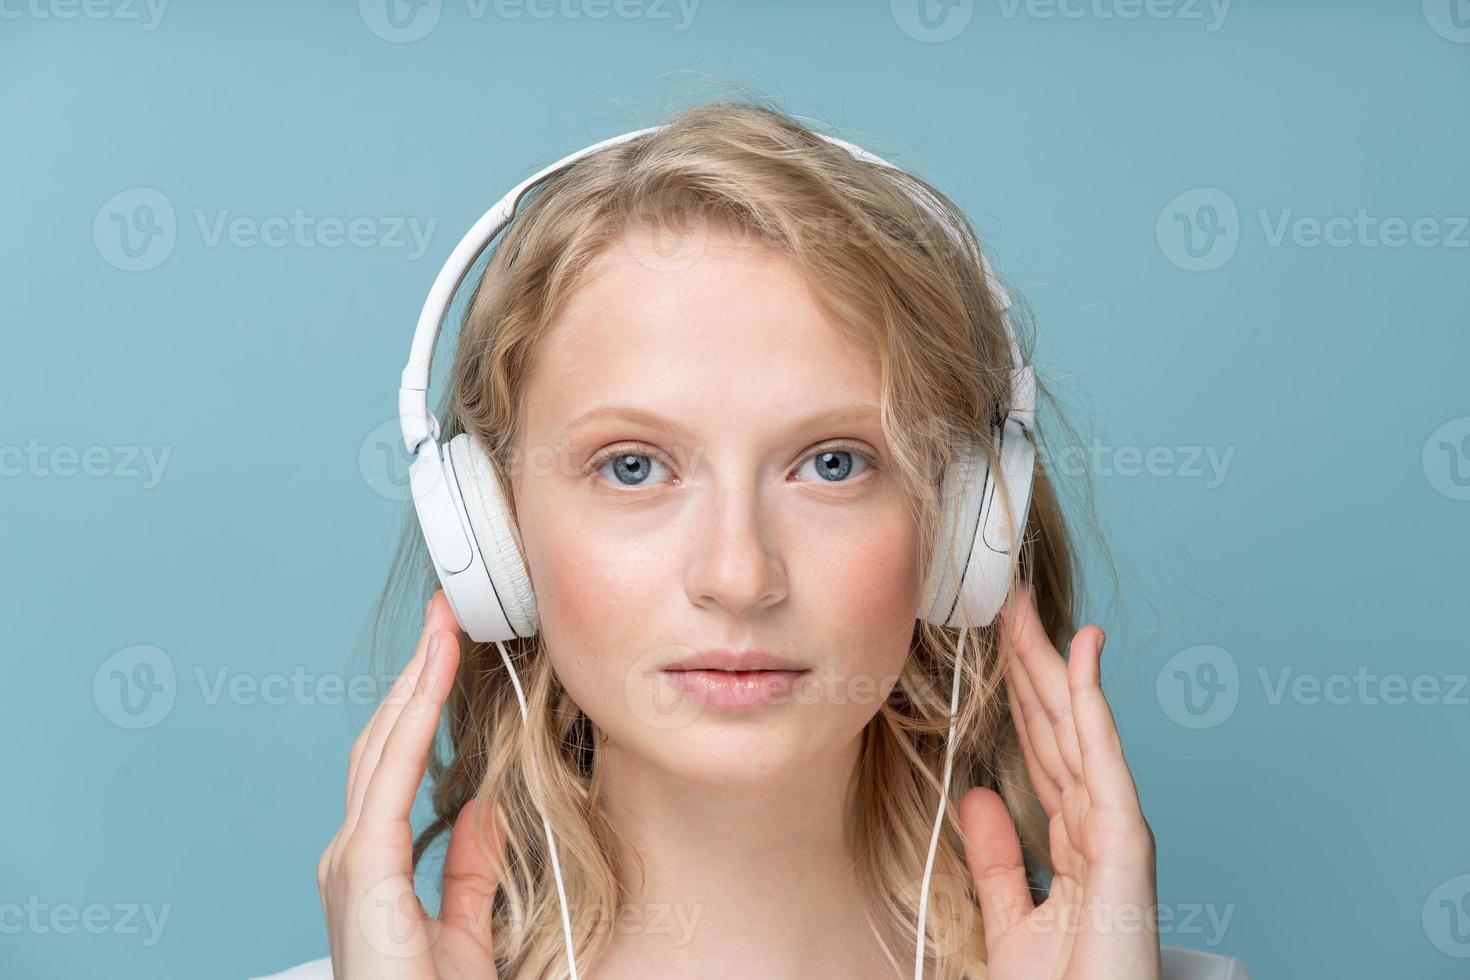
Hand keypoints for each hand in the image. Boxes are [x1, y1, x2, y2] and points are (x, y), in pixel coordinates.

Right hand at [317, 591, 506, 978]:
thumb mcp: (461, 933)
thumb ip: (467, 871)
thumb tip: (483, 812)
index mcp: (371, 864)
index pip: (394, 761)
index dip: (418, 701)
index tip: (446, 648)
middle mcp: (351, 854)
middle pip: (381, 741)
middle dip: (414, 674)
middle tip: (445, 615)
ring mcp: (350, 860)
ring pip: (381, 746)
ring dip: (414, 680)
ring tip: (443, 626)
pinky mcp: (362, 872)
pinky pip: (390, 778)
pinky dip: (412, 719)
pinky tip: (433, 677)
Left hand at [958, 583, 1161, 979]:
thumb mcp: (1011, 922)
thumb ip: (1000, 861)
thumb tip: (979, 797)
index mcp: (1075, 845)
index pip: (1043, 750)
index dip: (1021, 694)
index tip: (997, 643)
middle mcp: (1100, 828)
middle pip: (1058, 728)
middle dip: (1031, 662)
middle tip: (1006, 600)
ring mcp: (1117, 831)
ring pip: (1077, 728)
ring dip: (1052, 662)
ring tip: (1027, 607)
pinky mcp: (1125, 842)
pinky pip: (1101, 756)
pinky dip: (1091, 701)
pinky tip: (1080, 651)